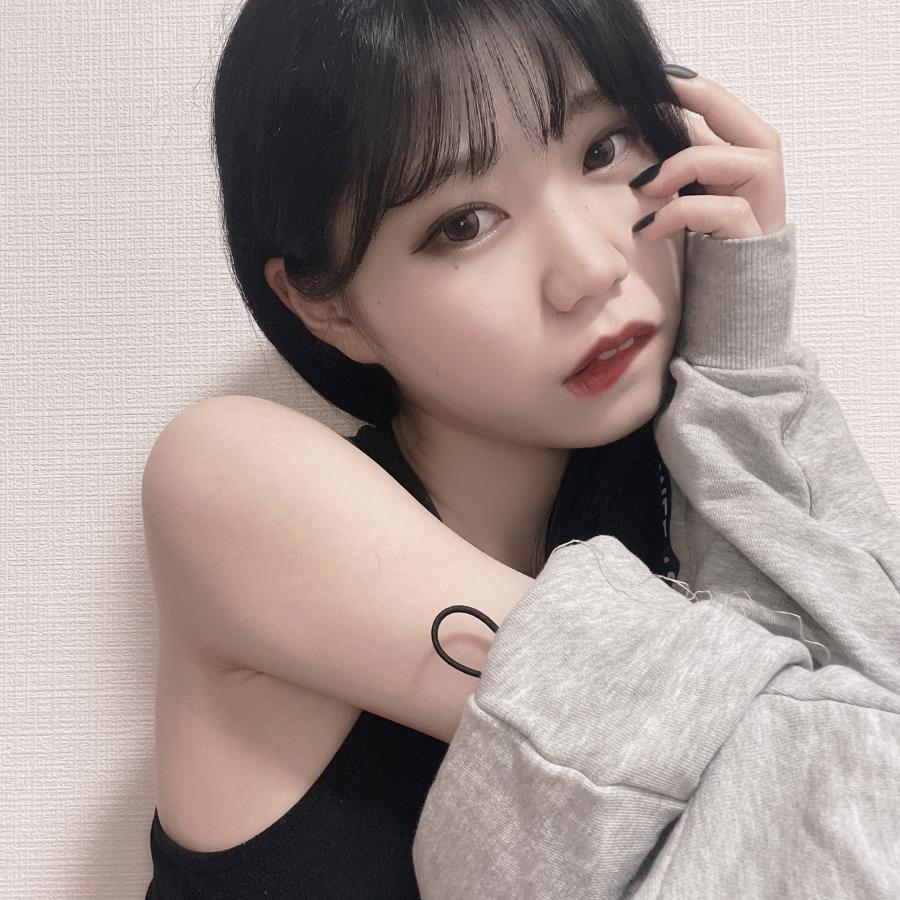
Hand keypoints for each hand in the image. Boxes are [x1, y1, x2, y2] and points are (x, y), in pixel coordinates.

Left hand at [634, 70, 786, 238]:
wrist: (722, 315)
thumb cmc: (701, 252)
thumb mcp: (689, 202)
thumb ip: (685, 168)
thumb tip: (654, 131)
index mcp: (747, 170)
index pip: (731, 118)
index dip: (702, 92)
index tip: (664, 77)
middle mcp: (764, 185)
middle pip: (751, 130)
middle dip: (708, 103)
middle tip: (657, 100)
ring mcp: (764, 212)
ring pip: (745, 163)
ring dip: (685, 167)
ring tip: (643, 186)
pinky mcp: (753, 240)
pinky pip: (725, 210)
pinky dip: (679, 213)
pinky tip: (649, 228)